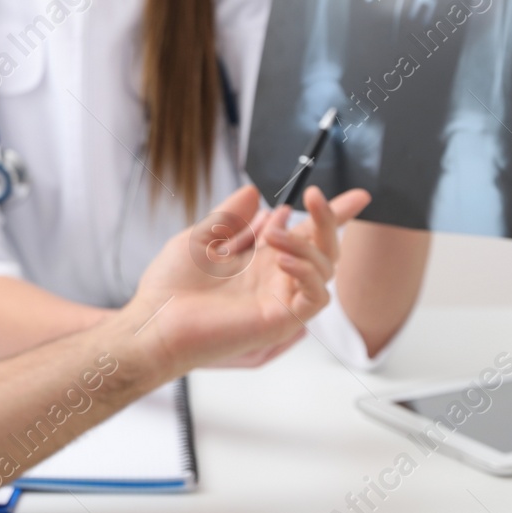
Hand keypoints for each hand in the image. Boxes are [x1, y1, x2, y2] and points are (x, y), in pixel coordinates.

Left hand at [122, 183, 370, 376]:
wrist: (154, 320)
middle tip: (316, 197)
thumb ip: (231, 215)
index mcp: (260, 258)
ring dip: (308, 244)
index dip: (332, 215)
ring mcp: (281, 299)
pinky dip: (307, 273)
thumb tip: (255, 192)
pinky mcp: (281, 320)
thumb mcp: (202, 236)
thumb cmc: (171, 286)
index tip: (357, 196)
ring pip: (325, 269)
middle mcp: (276, 277)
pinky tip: (282, 258)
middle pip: (324, 248)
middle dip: (329, 219)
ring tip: (275, 233)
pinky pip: (315, 297)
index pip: (306, 233)